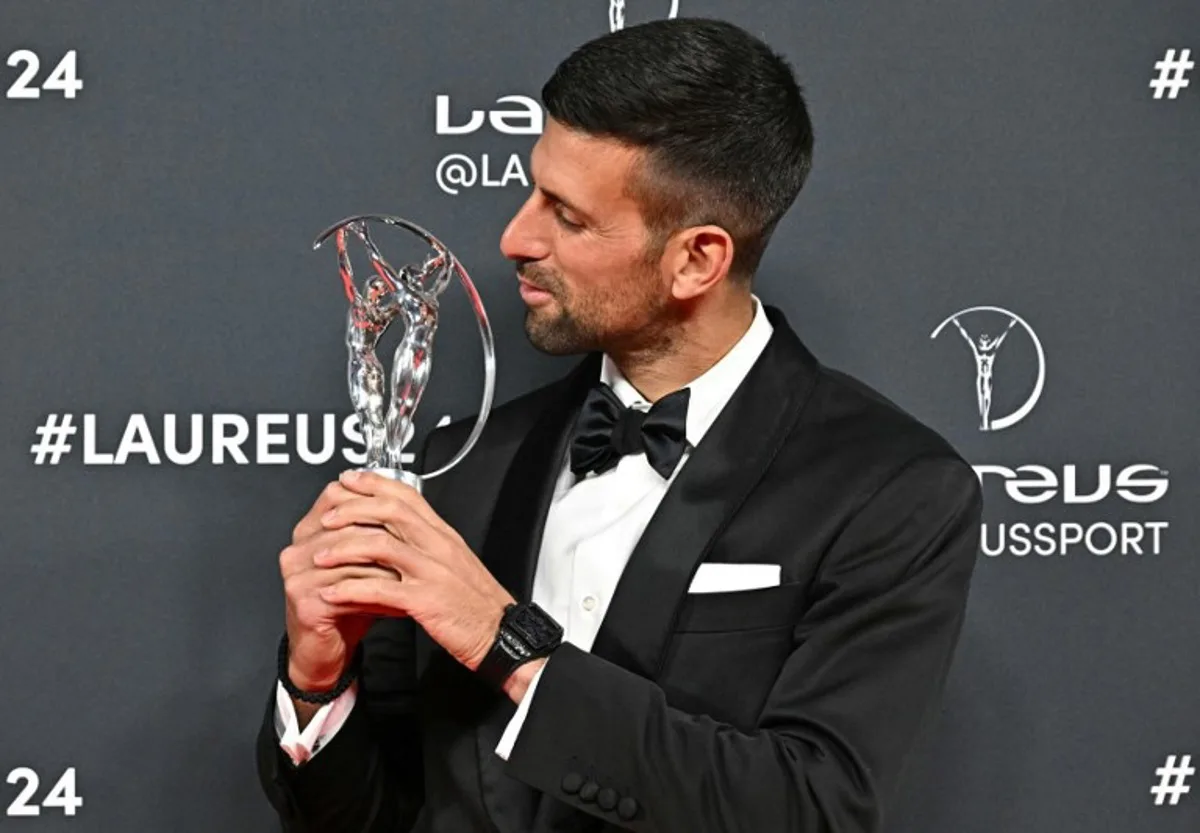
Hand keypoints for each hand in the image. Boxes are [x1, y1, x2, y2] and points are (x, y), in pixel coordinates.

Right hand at [279, 478, 403, 690]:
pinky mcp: (303, 601)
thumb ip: (374, 530)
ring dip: (389, 566)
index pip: (337, 497)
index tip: (407, 511)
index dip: (373, 500)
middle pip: (349, 527)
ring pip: (353, 558)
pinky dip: (380, 594)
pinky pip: (350, 590)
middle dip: (388, 536)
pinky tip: (401, 600)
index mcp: (308, 530)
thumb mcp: (363, 562)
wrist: (326, 648)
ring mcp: (297, 574)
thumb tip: (407, 504)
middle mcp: (297, 548)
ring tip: (417, 574)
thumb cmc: (347, 602)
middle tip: (419, 544)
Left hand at [313, 470, 516, 672]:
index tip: (348, 480)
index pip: (407, 496)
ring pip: (381, 546)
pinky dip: (351, 590)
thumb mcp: (454, 562)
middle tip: (326, 517)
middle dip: (352, 510)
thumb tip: (397, 531)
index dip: (374, 483)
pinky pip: (380, 589)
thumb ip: (428, 544)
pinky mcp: (426, 601)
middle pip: (390, 512)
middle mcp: (439, 546)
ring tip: (319, 556)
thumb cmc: (475, 602)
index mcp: (444, 535)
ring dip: (344, 549)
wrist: (500, 634)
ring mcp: (432, 572)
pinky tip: (331, 594)